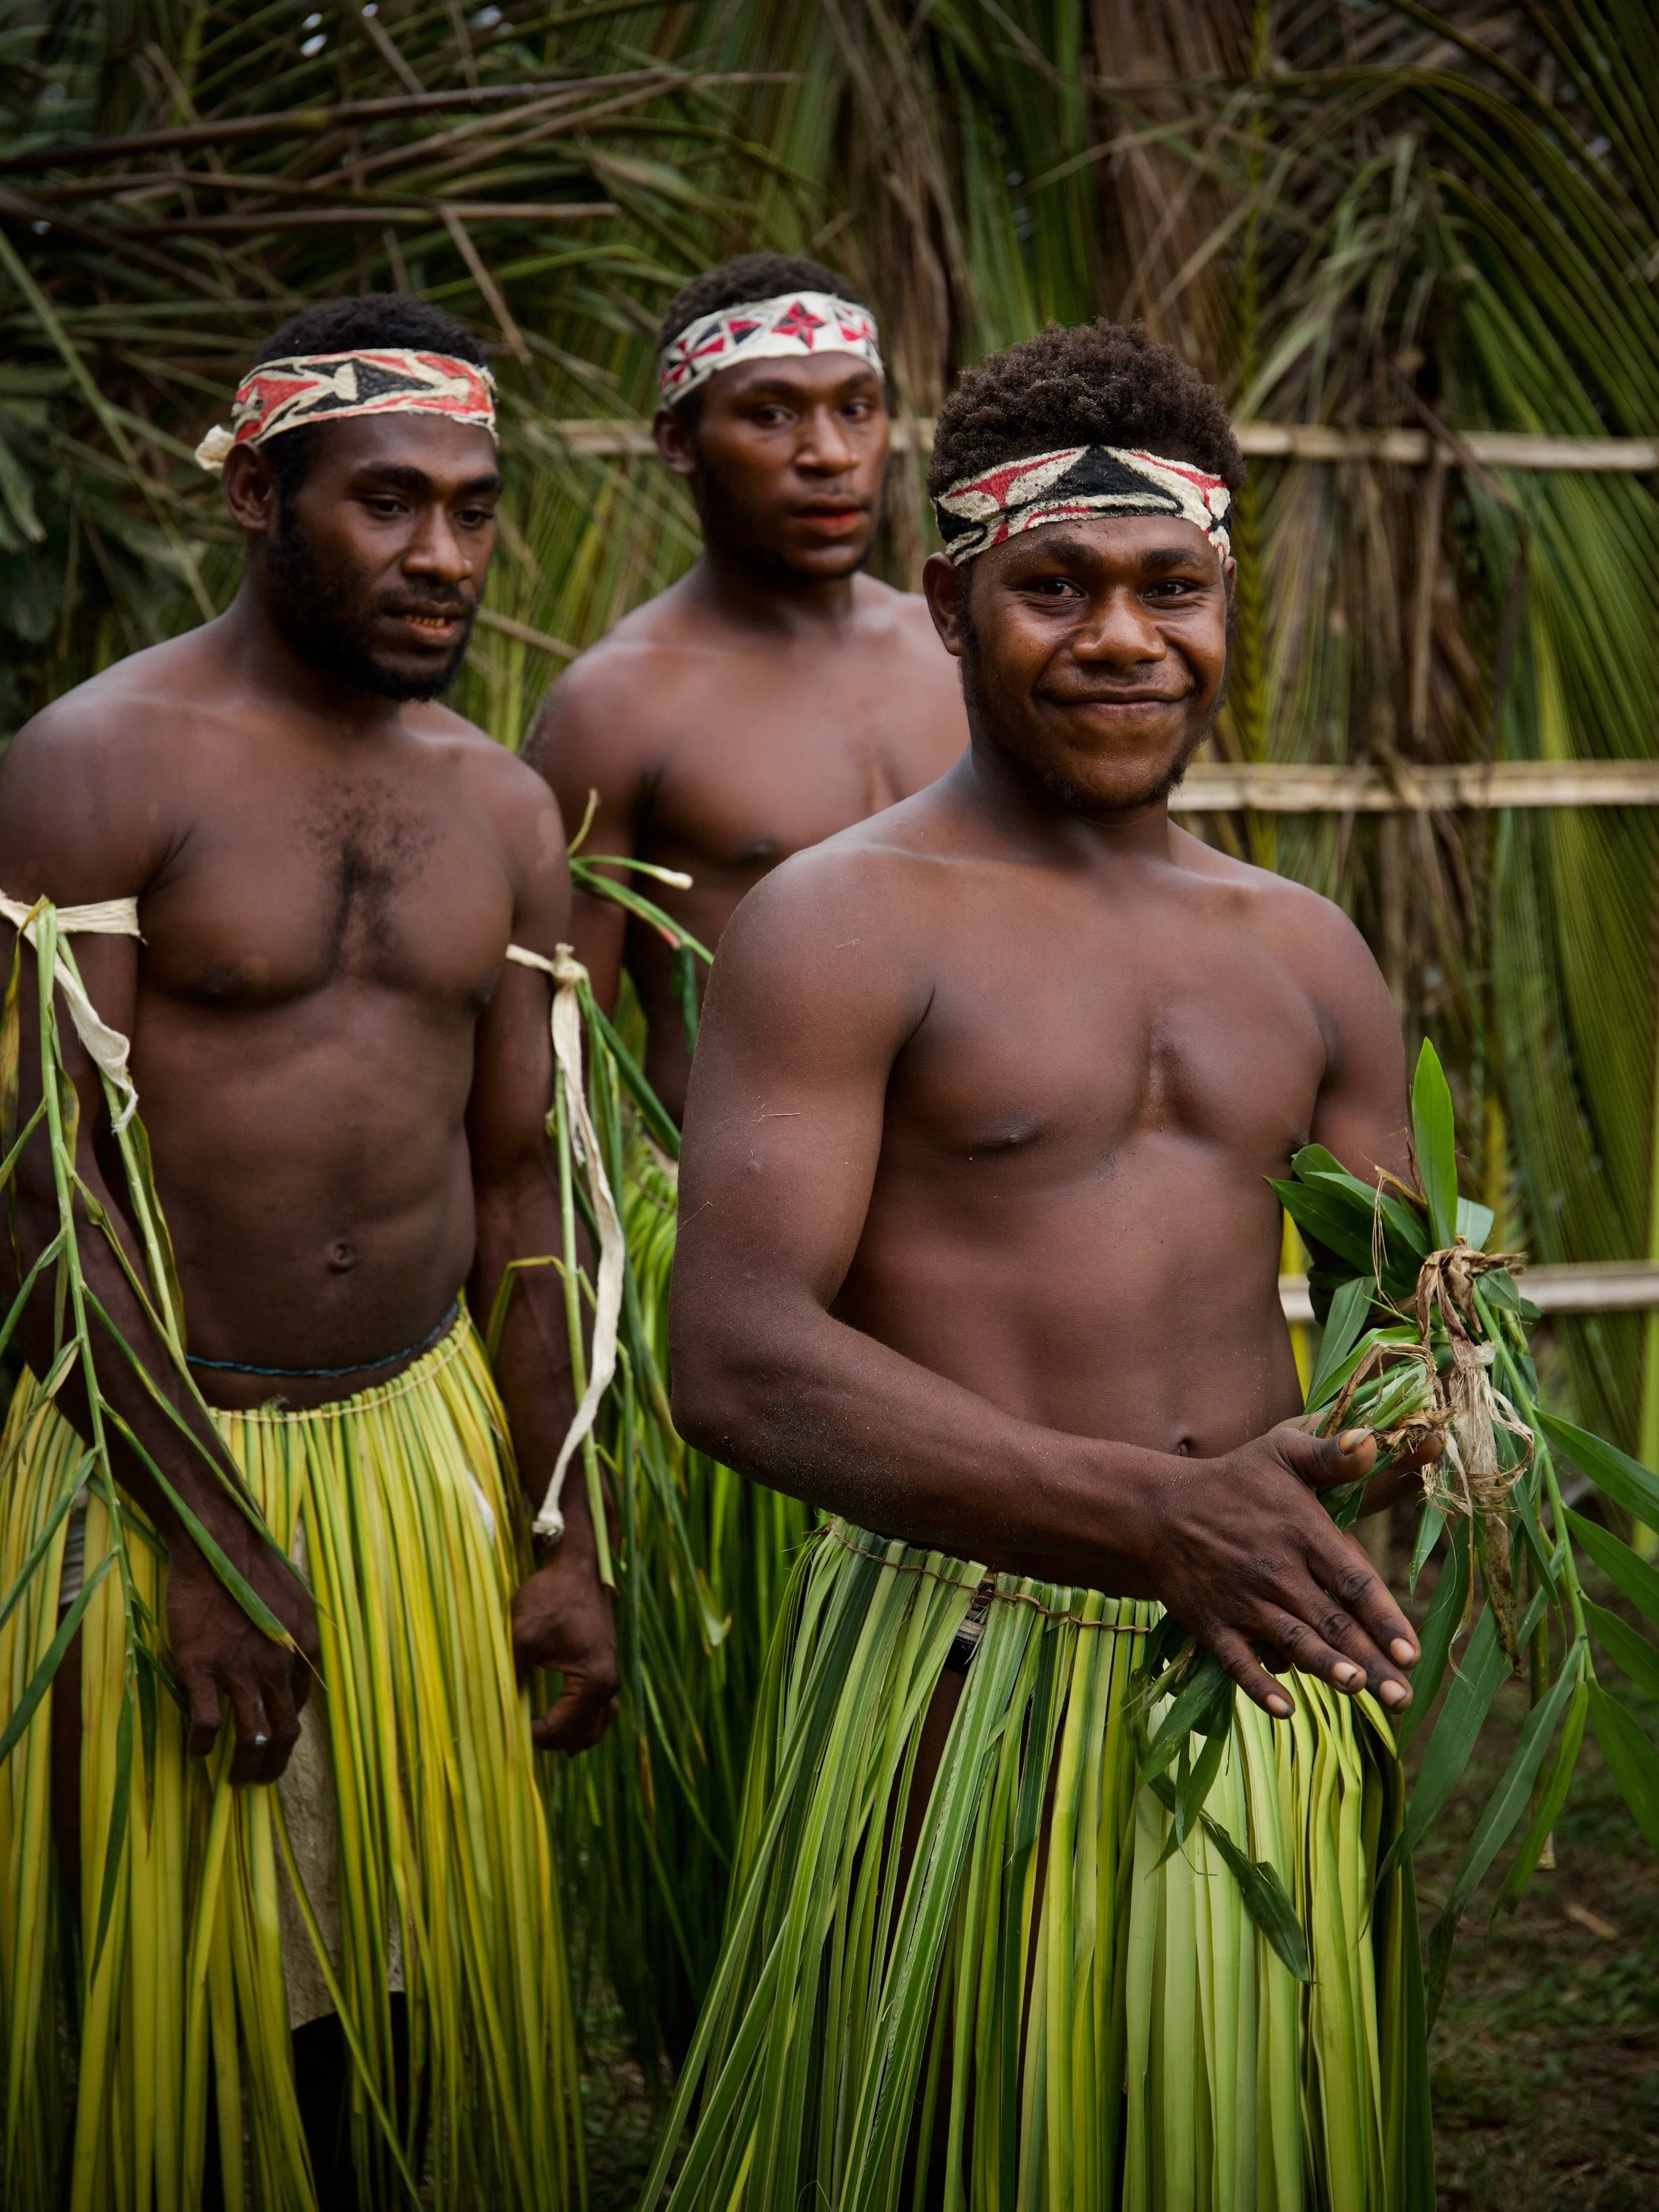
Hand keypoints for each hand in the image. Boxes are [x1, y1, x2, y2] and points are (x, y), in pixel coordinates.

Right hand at [166, 1528, 320, 1785]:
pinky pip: (207, 1723)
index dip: (286, 1727)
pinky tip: (197, 1751)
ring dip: (246, 1767)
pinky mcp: (202, 1669)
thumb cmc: (255, 1566)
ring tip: (237, 1782)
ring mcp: (240, 1670)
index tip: (275, 1739)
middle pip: (284, 1732)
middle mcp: (278, 1666)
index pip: (300, 1705)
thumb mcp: (295, 1600)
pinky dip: (203, 1744)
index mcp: (303, 1649)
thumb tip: (297, 1658)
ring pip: (251, 1737)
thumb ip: (296, 1635)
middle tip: (262, 1780)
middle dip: (275, 1764)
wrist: (218, 1543)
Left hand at [511, 1547, 619, 1751]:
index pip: (560, 1730)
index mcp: (594, 1681)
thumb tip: (493, 1710)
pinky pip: (598, 1709)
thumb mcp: (522, 1635)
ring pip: (594, 1726)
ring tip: (534, 1735)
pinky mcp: (605, 1667)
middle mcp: (609, 1684)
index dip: (529, 1736)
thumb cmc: (552, 1596)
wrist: (579, 1565)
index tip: (503, 1727)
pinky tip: (557, 1719)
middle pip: (583, 1736)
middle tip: (516, 1736)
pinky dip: (579, 1720)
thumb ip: (510, 1676)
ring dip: (567, 1735)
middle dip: (549, 1742)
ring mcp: (610, 1676)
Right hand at [1145, 1422, 1420, 1720]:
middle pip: (1332, 1623)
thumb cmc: (1234, 1480)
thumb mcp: (1282, 1450)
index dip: (1384, 1618)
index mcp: (1302, 1532)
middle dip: (1371, 1662)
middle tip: (1403, 1698)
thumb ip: (1331, 1452)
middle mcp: (1276, 1571)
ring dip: (1325, 1668)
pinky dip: (1259, 1686)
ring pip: (1293, 1643)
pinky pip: (1238, 1662)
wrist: (1156, 1509)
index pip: (1353, 1581)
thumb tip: (1373, 1441)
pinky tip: (1285, 1709)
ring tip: (1357, 1689)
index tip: (1412, 1652)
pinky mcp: (1212, 1625)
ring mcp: (1243, 1601)